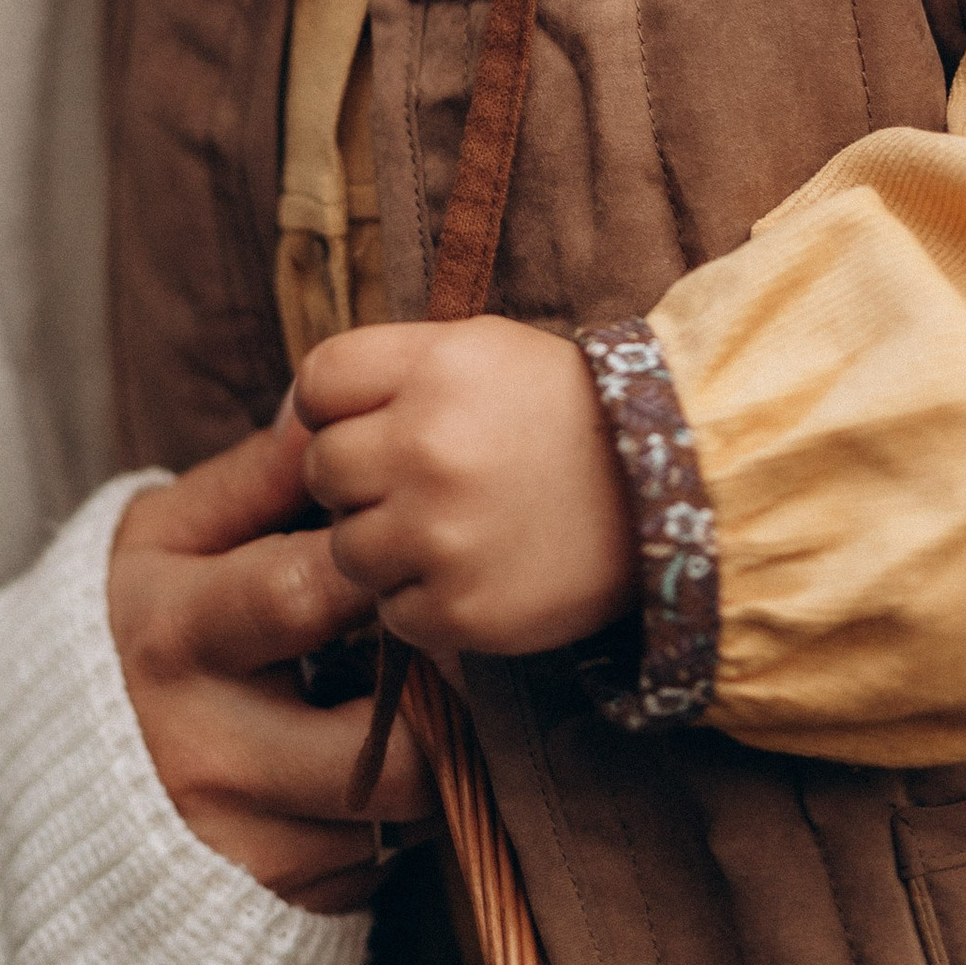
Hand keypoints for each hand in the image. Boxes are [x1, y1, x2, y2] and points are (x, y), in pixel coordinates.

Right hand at [109, 411, 432, 916]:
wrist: (49, 775)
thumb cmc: (131, 627)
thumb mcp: (164, 537)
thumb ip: (254, 478)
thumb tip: (329, 414)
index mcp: (173, 633)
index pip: (306, 591)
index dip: (382, 565)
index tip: (411, 547)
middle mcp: (203, 749)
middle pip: (388, 739)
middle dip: (441, 693)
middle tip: (449, 649)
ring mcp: (240, 839)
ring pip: (401, 806)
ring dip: (429, 755)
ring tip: (408, 705)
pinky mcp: (275, 899)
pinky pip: (379, 859)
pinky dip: (391, 816)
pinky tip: (360, 769)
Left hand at [295, 317, 634, 664]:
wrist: (675, 492)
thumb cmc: (564, 413)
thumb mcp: (482, 351)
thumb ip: (389, 369)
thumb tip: (290, 413)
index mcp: (432, 368)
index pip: (317, 383)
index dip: (338, 407)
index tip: (376, 422)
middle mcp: (426, 447)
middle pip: (324, 470)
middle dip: (360, 480)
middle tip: (422, 483)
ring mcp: (441, 535)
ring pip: (347, 550)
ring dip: (386, 546)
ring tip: (452, 530)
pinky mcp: (462, 611)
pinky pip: (394, 613)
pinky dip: (424, 602)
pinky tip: (476, 572)